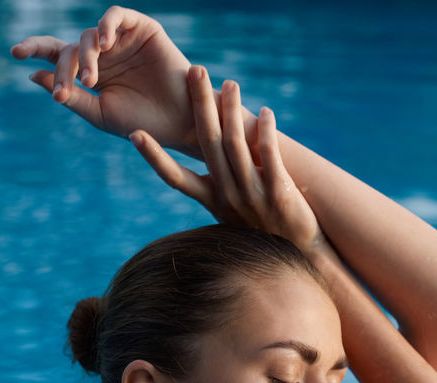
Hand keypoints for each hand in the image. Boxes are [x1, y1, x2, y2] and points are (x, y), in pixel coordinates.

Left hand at [10, 7, 197, 154]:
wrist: (183, 124)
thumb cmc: (144, 123)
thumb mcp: (100, 113)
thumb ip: (70, 94)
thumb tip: (33, 74)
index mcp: (91, 73)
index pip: (56, 55)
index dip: (34, 49)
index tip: (14, 52)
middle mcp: (104, 54)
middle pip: (70, 48)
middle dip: (64, 68)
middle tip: (69, 90)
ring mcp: (122, 40)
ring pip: (89, 35)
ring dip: (85, 56)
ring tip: (91, 79)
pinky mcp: (142, 28)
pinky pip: (116, 16)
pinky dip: (106, 26)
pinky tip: (104, 44)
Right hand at [131, 65, 326, 254]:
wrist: (302, 257)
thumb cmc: (266, 232)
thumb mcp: (235, 213)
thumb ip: (220, 188)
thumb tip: (210, 157)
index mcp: (213, 201)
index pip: (176, 178)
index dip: (155, 157)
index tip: (134, 134)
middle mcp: (228, 198)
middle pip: (207, 145)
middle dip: (199, 106)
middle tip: (194, 71)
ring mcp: (253, 197)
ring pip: (236, 145)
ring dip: (231, 111)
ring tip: (230, 84)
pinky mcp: (280, 195)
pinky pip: (269, 156)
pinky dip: (265, 132)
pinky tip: (266, 112)